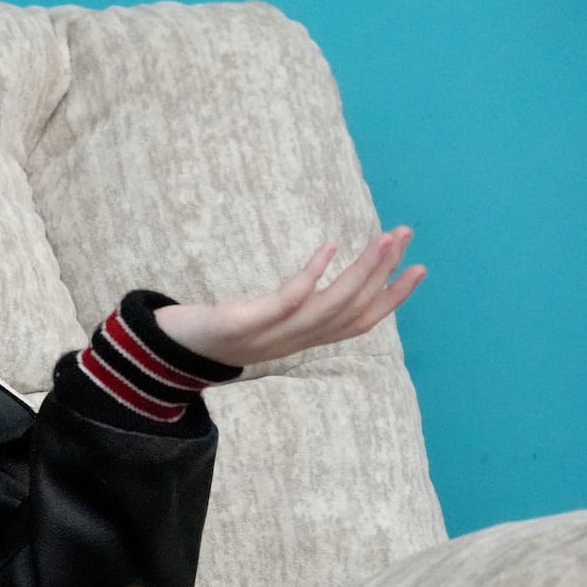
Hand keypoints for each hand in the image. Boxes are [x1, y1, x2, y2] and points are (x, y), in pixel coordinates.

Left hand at [152, 227, 425, 367]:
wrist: (166, 352)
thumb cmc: (214, 331)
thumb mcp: (261, 319)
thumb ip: (291, 306)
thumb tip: (318, 280)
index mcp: (301, 339)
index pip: (359, 322)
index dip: (392, 298)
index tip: (419, 267)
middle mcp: (292, 341)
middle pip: (352, 310)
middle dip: (384, 272)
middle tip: (404, 234)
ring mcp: (268, 335)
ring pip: (329, 306)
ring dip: (361, 272)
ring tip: (382, 237)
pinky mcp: (242, 324)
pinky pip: (285, 302)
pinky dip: (311, 276)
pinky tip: (328, 247)